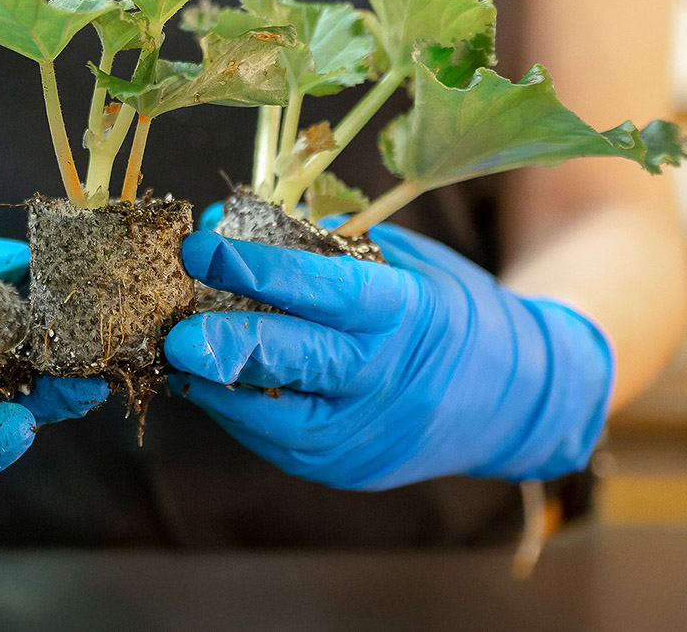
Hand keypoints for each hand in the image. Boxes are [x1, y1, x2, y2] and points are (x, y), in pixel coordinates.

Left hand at [165, 225, 613, 489]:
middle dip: (224, 343)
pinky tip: (204, 375)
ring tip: (172, 342)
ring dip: (213, 379)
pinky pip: (270, 436)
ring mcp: (359, 436)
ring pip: (267, 413)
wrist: (514, 401)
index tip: (201, 244)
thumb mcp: (403, 265)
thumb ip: (322, 249)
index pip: (322, 291)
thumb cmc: (448, 311)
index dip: (256, 266)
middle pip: (290, 362)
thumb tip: (231, 220)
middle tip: (172, 329)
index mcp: (403, 314)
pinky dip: (232, 404)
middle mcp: (380, 381)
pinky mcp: (339, 468)